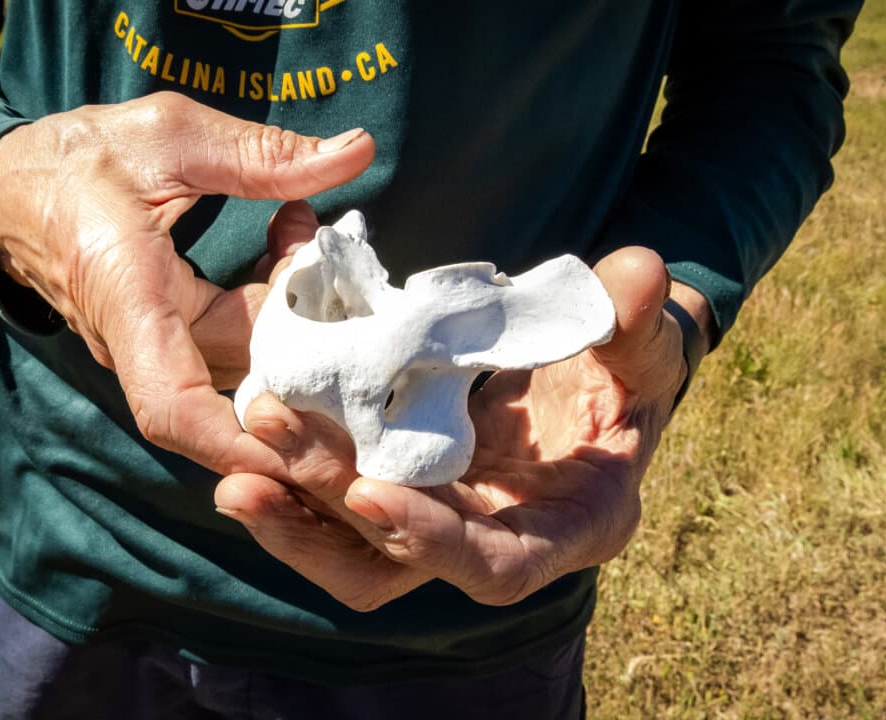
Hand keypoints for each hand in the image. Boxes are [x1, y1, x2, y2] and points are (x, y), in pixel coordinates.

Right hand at [0, 91, 373, 474]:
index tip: (317, 452)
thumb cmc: (80, 157)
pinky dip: (271, 308)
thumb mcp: (172, 133)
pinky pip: (233, 347)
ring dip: (292, 311)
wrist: (14, 183)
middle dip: (304, 325)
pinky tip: (281, 248)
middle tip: (318, 240)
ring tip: (297, 229)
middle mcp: (138, 344)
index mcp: (127, 296)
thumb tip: (359, 150)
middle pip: (241, 377)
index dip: (245, 444)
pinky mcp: (165, 346)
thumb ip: (264, 154)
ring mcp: (151, 353)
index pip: (175, 406)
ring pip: (245, 362)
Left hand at [216, 244, 700, 609]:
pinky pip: (340, 489)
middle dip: (328, 502)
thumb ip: (640, 322)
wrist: (598, 371)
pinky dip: (296, 466)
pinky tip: (252, 421)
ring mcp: (442, 513)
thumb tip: (642, 273)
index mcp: (566, 527)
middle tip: (268, 430)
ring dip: (291, 501)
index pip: (495, 566)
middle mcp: (492, 535)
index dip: (433, 542)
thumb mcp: (648, 347)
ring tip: (237, 446)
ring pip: (351, 540)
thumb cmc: (635, 368)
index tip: (371, 496)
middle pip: (395, 558)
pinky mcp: (407, 479)